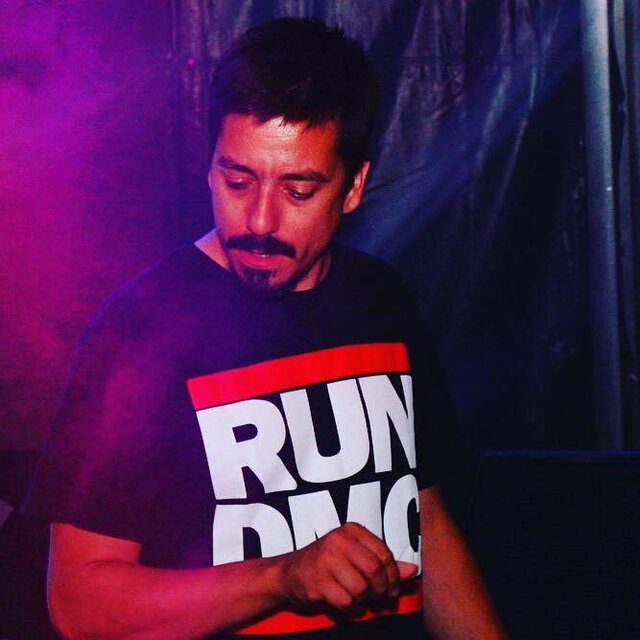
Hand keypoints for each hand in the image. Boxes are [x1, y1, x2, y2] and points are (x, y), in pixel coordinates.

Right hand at [279, 522, 417, 611]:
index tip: (392, 589)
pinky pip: (346, 601)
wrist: (289, 574)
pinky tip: (341, 601)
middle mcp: (338, 540)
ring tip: (354, 597)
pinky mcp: (317, 581)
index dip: (393, 575)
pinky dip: (348, 607)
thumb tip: (413, 571)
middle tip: (377, 597)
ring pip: (361, 588)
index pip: (384, 553)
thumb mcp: (356, 557)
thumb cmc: (328, 565)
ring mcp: (326, 559)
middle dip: (380, 589)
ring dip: (362, 600)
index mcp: (351, 530)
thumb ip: (384, 564)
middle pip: (375, 570)